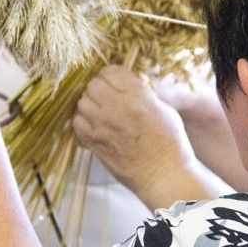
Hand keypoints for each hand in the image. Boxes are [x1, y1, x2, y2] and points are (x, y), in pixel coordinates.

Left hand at [74, 65, 196, 204]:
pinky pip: (77, 123)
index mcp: (138, 97)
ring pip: (82, 102)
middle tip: (108, 97)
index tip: (116, 82)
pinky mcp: (94, 143)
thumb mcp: (163, 109)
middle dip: (100, 88)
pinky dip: (83, 121)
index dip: (112, 74)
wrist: (163, 175)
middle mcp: (117, 108)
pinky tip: (95, 125)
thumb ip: (141, 93)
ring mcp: (103, 126)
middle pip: (93, 84)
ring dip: (90, 104)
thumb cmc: (170, 143)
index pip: (112, 71)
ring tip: (101, 112)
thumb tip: (125, 84)